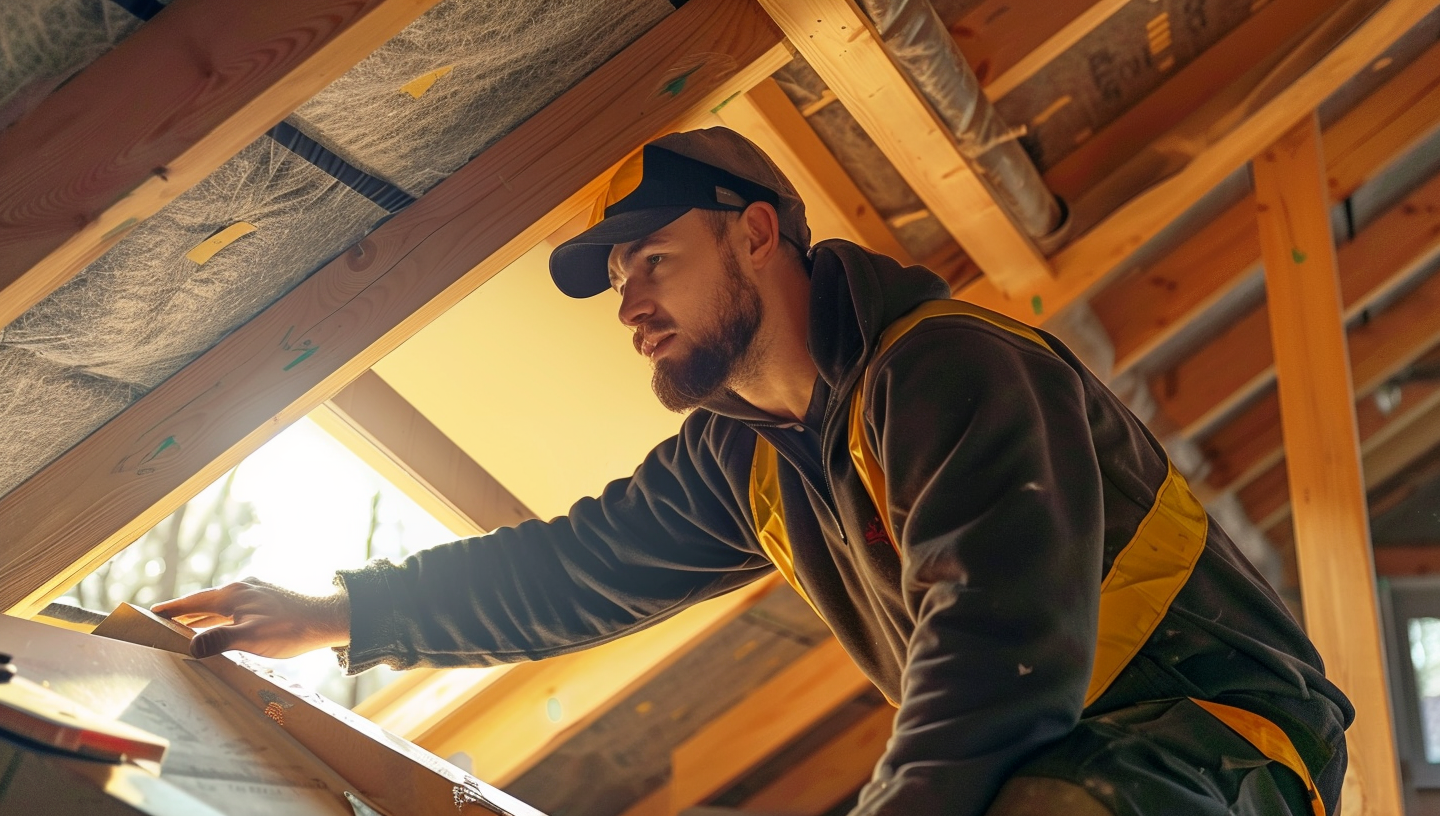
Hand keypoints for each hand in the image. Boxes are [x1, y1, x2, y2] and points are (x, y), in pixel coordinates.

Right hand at [151, 578, 350, 659]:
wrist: (330, 619)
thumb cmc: (292, 628)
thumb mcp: (252, 638)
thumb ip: (220, 641)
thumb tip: (190, 647)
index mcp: (233, 594)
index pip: (192, 601)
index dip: (171, 609)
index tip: (149, 614)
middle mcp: (242, 588)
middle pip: (204, 602)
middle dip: (182, 614)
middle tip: (160, 625)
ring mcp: (256, 593)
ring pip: (221, 606)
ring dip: (202, 617)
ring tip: (184, 629)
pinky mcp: (269, 601)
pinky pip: (235, 610)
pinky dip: (221, 619)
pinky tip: (223, 628)